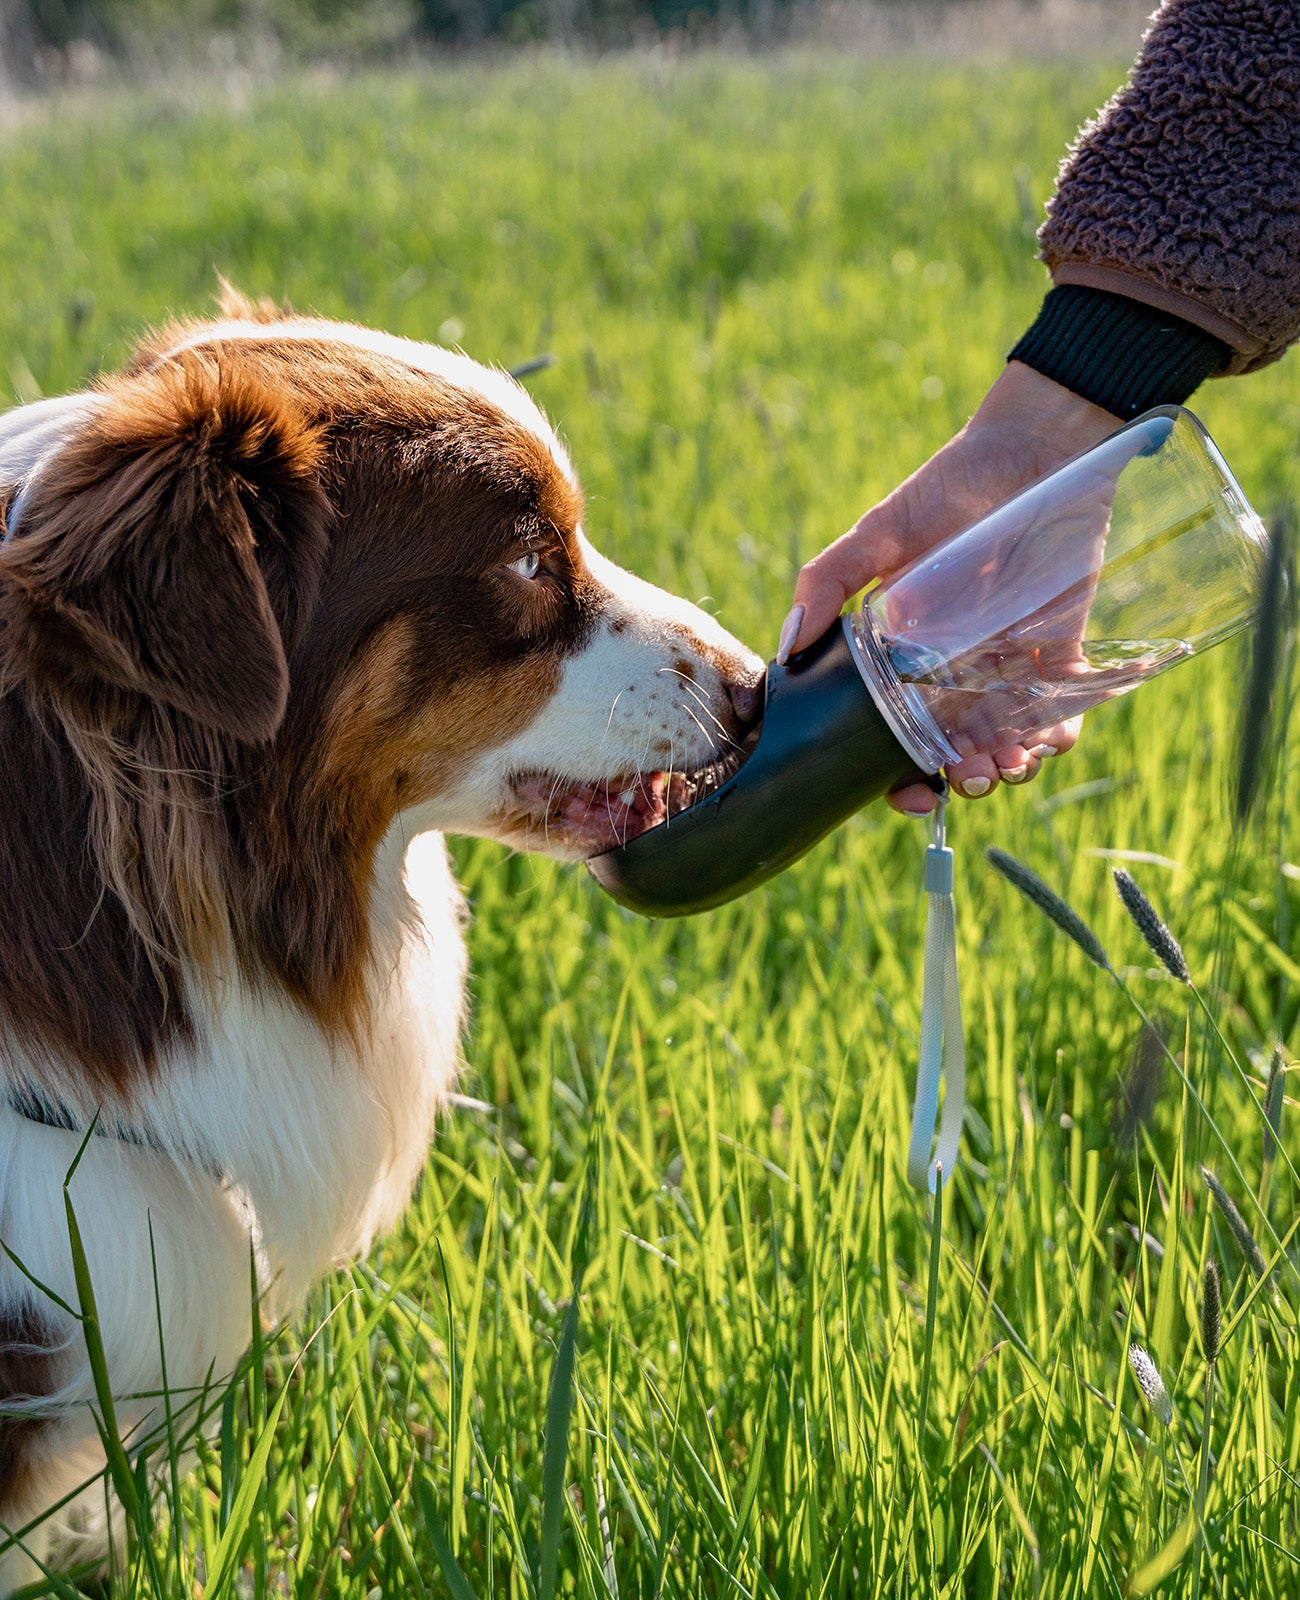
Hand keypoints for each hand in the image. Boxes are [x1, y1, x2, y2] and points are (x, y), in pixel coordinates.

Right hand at [782, 362, 1118, 814]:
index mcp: (899, 656)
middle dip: (959, 779)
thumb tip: (785, 648)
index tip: (911, 793)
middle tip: (969, 776)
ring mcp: (1005, 666)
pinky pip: (1060, 713)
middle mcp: (949, 671)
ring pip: (1002, 743)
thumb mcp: (883, 531)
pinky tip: (1051, 739)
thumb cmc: (952, 485)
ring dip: (1007, 767)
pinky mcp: (1058, 651)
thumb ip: (828, 582)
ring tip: (1010, 764)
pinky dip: (1058, 737)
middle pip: (948, 750)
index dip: (894, 776)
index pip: (888, 733)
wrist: (1039, 449)